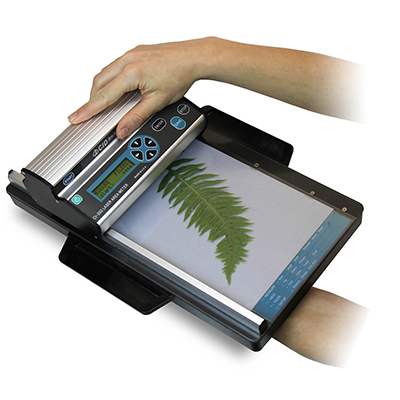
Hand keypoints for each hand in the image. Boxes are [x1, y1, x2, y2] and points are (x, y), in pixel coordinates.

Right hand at [68, 39, 207, 137]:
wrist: (193, 57)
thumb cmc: (180, 75)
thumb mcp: (157, 102)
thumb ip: (137, 117)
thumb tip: (122, 130)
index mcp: (130, 73)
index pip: (103, 97)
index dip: (87, 109)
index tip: (75, 117)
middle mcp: (127, 60)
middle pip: (99, 82)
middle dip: (92, 99)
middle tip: (88, 113)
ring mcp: (131, 54)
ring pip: (105, 72)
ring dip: (101, 88)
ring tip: (103, 103)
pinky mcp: (136, 51)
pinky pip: (115, 65)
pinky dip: (110, 78)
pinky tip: (117, 86)